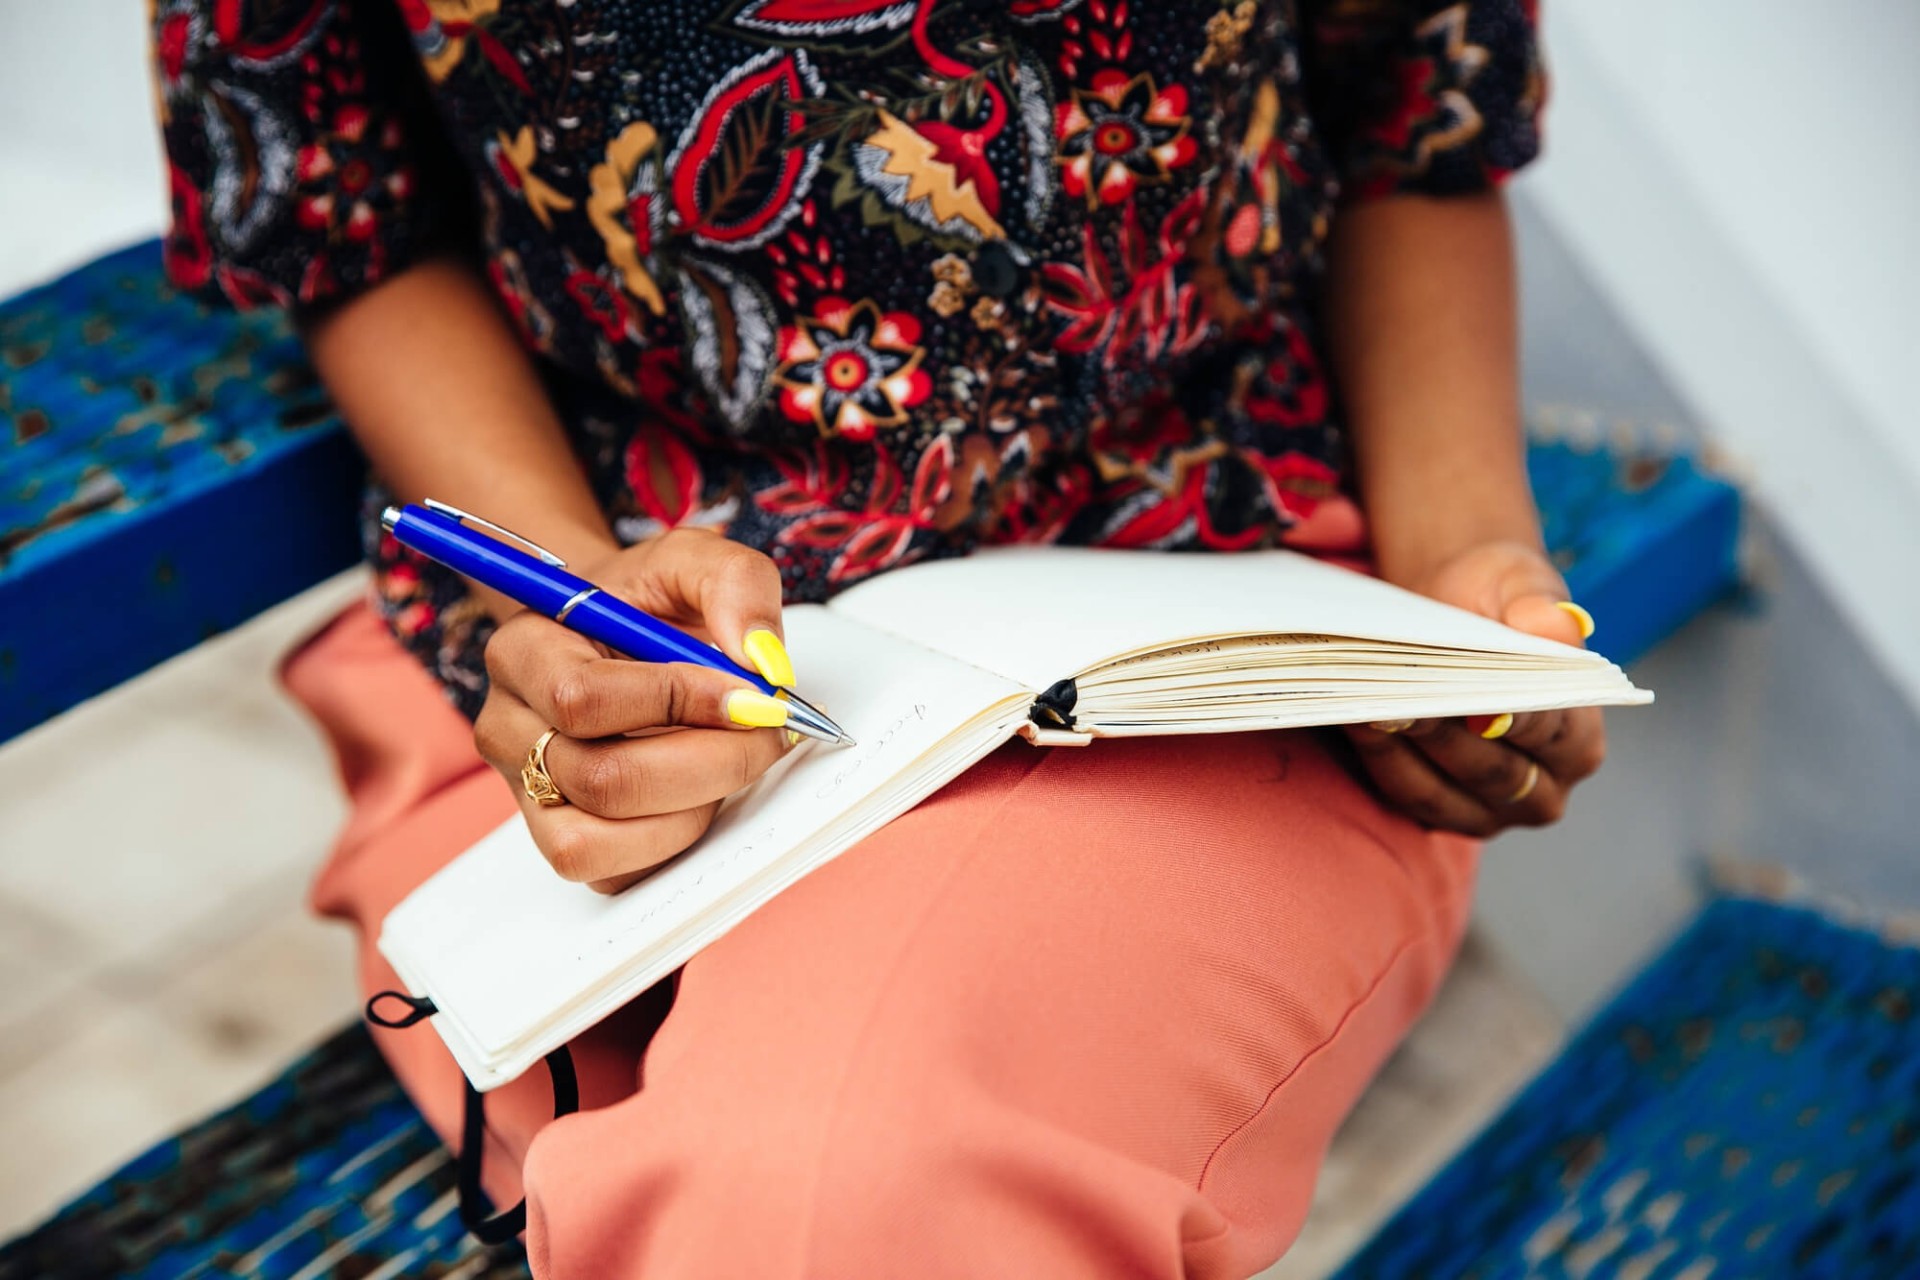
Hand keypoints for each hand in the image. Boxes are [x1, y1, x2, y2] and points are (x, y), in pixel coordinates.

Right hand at [474, 528, 797, 892]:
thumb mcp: (693, 561)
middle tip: (768, 735)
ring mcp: (526, 792)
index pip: (584, 699)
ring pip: (600, 840)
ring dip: (693, 809)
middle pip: (601, 780)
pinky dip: (673, 842)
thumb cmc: (646, 602)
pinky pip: (612, 873)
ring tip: (727, 761)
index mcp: (523, 650)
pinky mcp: (559, 839)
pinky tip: (699, 794)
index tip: (753, 696)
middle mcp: (508, 727)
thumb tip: (762, 661)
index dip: (680, 704)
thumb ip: (736, 585)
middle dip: (711, 764)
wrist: (617, 633)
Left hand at [1342, 540, 1606, 837]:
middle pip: (1494, 774)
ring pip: (1441, 794)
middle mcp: (1543, 789)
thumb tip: (1560, 628)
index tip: (1477, 706)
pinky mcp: (1438, 810)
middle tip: (1403, 704)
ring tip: (1369, 710)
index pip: (1552, 734)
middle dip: (1446, 738)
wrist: (1452, 610)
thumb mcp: (1523, 584)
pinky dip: (1379, 759)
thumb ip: (1542, 608)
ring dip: (1401, 752)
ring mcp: (1489, 810)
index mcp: (1580, 742)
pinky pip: (1404, 793)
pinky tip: (1355, 720)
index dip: (1516, 720)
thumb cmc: (1497, 599)